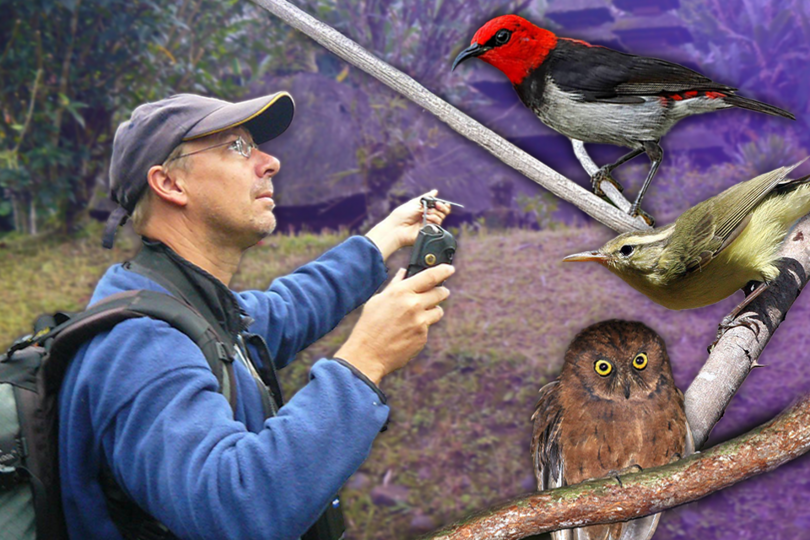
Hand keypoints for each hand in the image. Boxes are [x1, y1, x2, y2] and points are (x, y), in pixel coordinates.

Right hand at [334, 264, 453, 383]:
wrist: (367, 354)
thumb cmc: (370, 325)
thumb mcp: (378, 300)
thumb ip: (395, 285)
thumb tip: (404, 272)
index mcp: (401, 292)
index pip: (430, 276)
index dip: (443, 270)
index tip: (450, 269)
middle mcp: (413, 305)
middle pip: (440, 293)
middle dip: (441, 292)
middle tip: (439, 292)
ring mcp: (420, 322)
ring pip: (438, 311)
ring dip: (432, 310)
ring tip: (417, 316)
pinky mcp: (423, 337)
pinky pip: (428, 327)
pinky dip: (421, 328)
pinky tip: (407, 332)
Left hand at [365, 190, 451, 260]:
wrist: (397, 227)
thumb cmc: (402, 214)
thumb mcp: (414, 202)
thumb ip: (426, 197)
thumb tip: (435, 191)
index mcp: (425, 209)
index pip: (440, 207)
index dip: (442, 204)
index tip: (438, 202)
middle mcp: (429, 217)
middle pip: (443, 212)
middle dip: (441, 207)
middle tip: (436, 206)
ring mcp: (429, 224)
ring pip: (441, 217)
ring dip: (434, 213)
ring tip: (424, 214)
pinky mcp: (430, 231)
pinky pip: (438, 224)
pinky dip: (433, 219)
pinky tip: (425, 219)